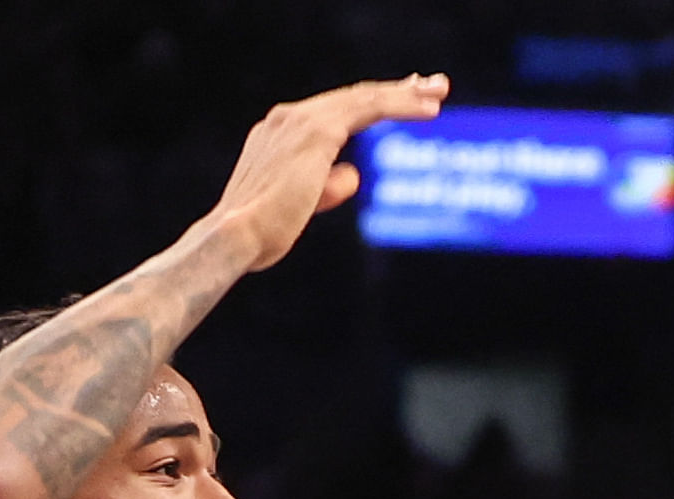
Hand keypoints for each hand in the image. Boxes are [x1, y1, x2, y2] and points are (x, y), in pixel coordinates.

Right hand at [202, 76, 450, 270]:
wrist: (235, 237)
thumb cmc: (259, 235)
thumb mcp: (298, 207)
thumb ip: (325, 186)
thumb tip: (353, 172)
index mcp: (277, 135)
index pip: (331, 112)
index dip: (367, 105)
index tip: (397, 100)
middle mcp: (287, 119)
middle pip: (350, 97)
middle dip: (393, 91)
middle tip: (430, 86)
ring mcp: (301, 121)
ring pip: (363, 98)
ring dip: (405, 93)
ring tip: (438, 91)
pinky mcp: (317, 132)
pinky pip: (368, 109)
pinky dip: (401, 105)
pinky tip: (429, 108)